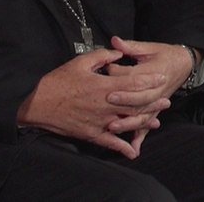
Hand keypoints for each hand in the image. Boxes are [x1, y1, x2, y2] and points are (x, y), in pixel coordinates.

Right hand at [16, 48, 168, 158]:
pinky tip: (133, 151)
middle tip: (166, 100)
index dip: (149, 80)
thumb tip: (118, 53)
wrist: (37, 104)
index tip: (161, 78)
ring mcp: (99, 121)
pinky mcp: (90, 134)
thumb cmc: (57, 82)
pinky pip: (110, 142)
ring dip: (143, 122)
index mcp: (103, 86)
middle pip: (135, 104)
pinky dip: (122, 147)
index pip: (133, 83)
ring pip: (126, 122)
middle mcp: (104, 105)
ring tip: (156, 121)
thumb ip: (102, 57)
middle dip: (152, 102)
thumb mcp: (79, 62)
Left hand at [104, 37, 195, 151]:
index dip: (117, 72)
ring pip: (142, 115)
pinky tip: (132, 147)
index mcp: (152, 72)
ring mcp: (156, 102)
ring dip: (128, 122)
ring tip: (113, 126)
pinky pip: (147, 125)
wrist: (183, 64)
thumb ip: (130, 46)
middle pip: (138, 98)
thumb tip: (115, 41)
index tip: (105, 69)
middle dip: (122, 100)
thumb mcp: (149, 47)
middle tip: (107, 100)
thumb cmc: (165, 55)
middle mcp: (155, 90)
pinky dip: (140, 137)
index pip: (133, 75)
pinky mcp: (155, 110)